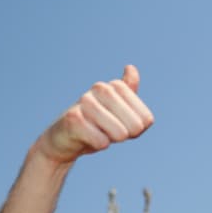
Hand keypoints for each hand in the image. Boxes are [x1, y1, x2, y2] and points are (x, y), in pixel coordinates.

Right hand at [35, 65, 153, 164]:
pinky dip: (97, 144)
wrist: (64, 139)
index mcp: (115, 86)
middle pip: (136, 126)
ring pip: (120, 133)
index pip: (146, 119)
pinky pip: (102, 141)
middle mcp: (100, 88)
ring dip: (110, 140)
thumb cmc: (96, 126)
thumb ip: (131, 95)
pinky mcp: (74, 118)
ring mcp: (86, 101)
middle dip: (126, 136)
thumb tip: (131, 68)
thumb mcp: (120, 112)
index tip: (121, 125)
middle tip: (108, 131)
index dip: (137, 130)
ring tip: (97, 132)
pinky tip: (86, 138)